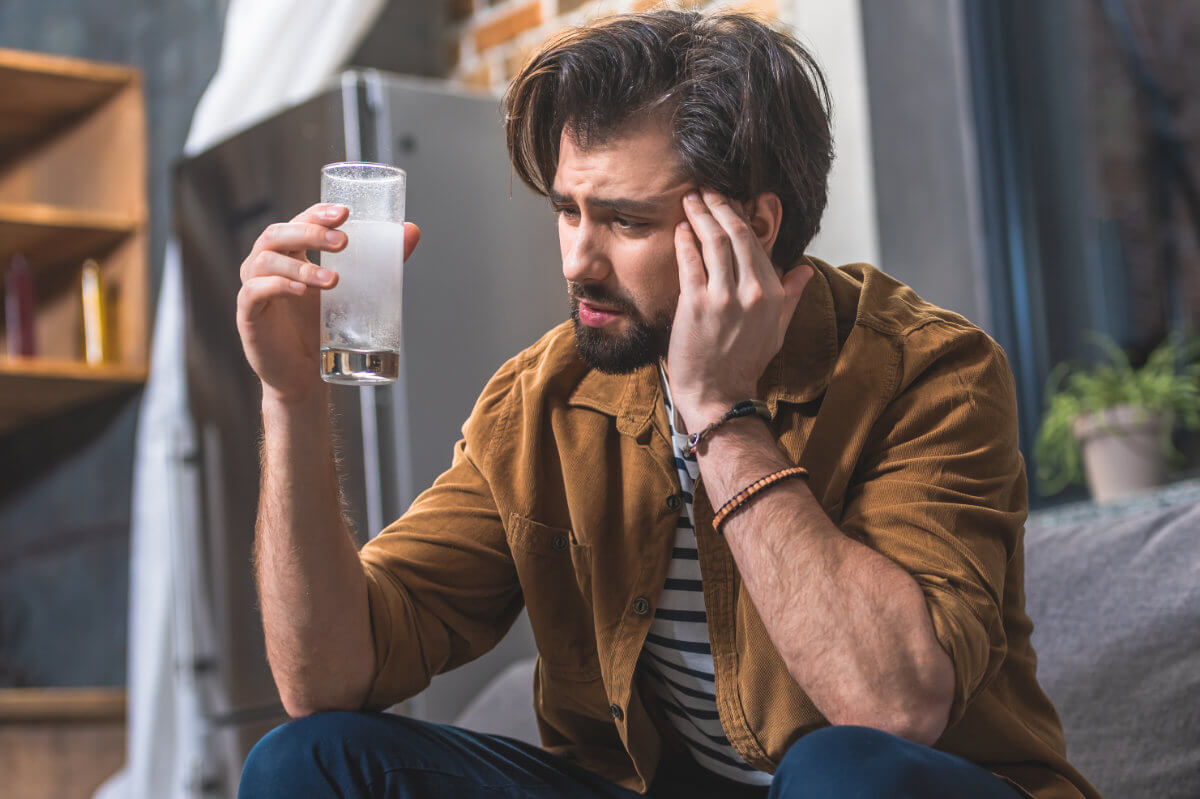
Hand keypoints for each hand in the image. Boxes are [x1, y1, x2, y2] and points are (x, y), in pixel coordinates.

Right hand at [236, 203, 420, 404]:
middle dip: (311, 233)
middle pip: (278, 234)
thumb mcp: (352, 291)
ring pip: (266, 261)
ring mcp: (253, 288)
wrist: (304, 375)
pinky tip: (300, 290)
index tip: (345, 213)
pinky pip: (253, 292)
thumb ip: (378, 262)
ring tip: (333, 280)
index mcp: (288, 253)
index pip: (298, 221)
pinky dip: (276, 286)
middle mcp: (265, 265)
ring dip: (301, 265)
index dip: (317, 213)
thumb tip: (412, 231)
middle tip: (343, 242)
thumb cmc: (322, 328)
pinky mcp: (247, 315)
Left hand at [666, 189, 811, 431]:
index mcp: (772, 294)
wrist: (718, 394)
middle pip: (735, 235)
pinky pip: (690, 261)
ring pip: (712, 242)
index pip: (756, 242)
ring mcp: (723, 297)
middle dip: (719, 206)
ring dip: (700, 215)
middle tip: (706, 190)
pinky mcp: (695, 304)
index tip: (729, 203)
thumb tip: (804, 271)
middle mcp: (752, 291)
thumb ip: (789, 296)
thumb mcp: (776, 330)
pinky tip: (679, 228)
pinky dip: (684, 240)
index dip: (740, 217)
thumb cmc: (745, 363)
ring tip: (690, 200)